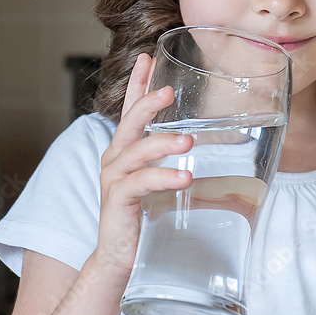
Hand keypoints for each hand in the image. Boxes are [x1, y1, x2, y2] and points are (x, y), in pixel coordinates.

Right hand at [93, 53, 192, 278]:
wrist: (118, 257)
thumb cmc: (139, 215)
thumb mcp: (154, 180)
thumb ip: (168, 160)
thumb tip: (201, 141)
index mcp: (124, 149)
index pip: (129, 109)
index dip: (138, 82)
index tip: (149, 57)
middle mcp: (115, 158)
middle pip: (129, 121)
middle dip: (147, 102)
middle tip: (169, 89)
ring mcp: (114, 178)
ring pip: (136, 150)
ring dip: (162, 142)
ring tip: (188, 141)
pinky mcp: (117, 199)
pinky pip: (141, 182)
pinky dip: (163, 176)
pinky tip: (184, 176)